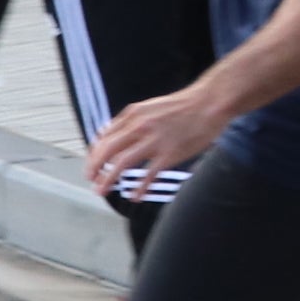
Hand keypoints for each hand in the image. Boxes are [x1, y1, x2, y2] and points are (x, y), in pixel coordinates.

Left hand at [83, 84, 222, 195]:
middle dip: (94, 167)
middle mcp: (140, 126)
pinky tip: (134, 196)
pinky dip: (139, 188)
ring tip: (101, 190)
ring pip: (122, 163)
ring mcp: (154, 140)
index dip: (94, 154)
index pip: (104, 136)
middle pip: (107, 150)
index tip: (92, 165)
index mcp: (133, 114)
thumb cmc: (181, 107)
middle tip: (90, 180)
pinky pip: (148, 175)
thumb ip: (129, 120)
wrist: (208, 103)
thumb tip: (107, 133)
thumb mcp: (149, 107)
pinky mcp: (169, 154)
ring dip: (108, 179)